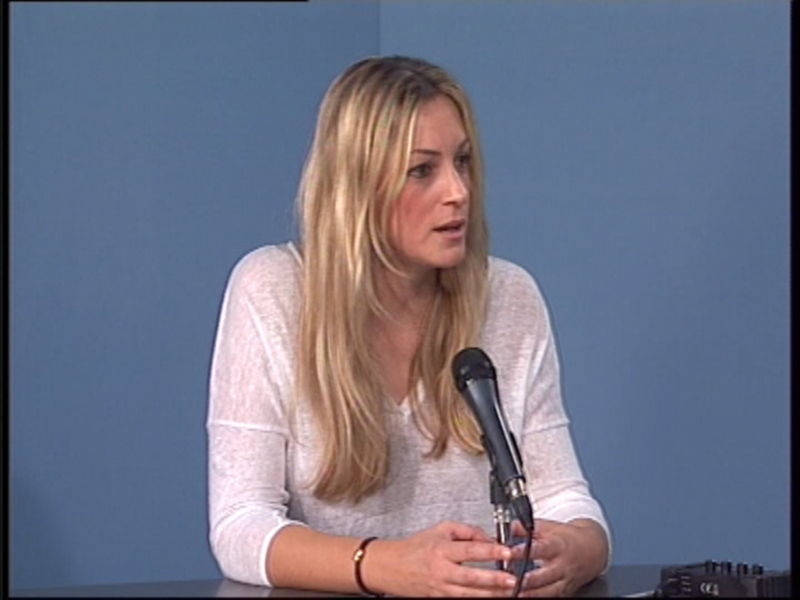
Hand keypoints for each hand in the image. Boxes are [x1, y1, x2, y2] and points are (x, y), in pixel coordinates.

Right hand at [365, 521, 518, 596]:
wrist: (390, 567)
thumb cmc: (415, 548)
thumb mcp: (440, 530)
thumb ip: (466, 531)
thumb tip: (488, 538)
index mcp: (441, 550)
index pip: (469, 550)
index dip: (490, 550)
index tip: (506, 551)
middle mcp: (441, 570)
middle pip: (471, 577)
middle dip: (494, 579)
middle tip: (512, 579)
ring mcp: (440, 588)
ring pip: (468, 594)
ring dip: (490, 594)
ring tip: (507, 592)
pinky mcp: (439, 599)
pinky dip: (476, 599)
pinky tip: (490, 597)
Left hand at [508, 519, 608, 596]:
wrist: (592, 550)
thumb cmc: (569, 539)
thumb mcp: (550, 528)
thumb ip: (529, 528)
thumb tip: (513, 525)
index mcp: (559, 546)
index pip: (541, 548)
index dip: (526, 551)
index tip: (511, 552)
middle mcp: (563, 566)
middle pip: (545, 575)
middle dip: (527, 579)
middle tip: (509, 579)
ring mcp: (564, 581)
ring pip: (547, 591)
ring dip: (530, 593)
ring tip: (513, 593)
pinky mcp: (564, 592)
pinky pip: (551, 597)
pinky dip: (537, 598)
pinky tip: (523, 598)